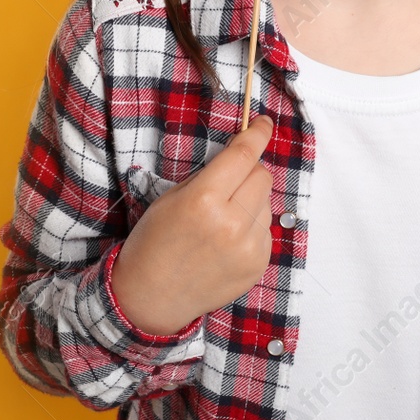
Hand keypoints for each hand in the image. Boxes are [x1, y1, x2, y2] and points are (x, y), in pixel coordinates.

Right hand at [111, 116, 275, 335]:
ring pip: (267, 203)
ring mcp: (248, 247)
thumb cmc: (154, 242)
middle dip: (250, 171)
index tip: (264, 123)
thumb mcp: (172, 198)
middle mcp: (231, 223)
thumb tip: (243, 157)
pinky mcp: (258, 265)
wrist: (152, 297)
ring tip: (223, 219)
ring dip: (251, 201)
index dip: (258, 134)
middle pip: (263, 176)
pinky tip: (228, 241)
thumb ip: (210, 176)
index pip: (243, 155)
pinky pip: (266, 230)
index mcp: (204, 200)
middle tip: (230, 182)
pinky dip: (252, 228)